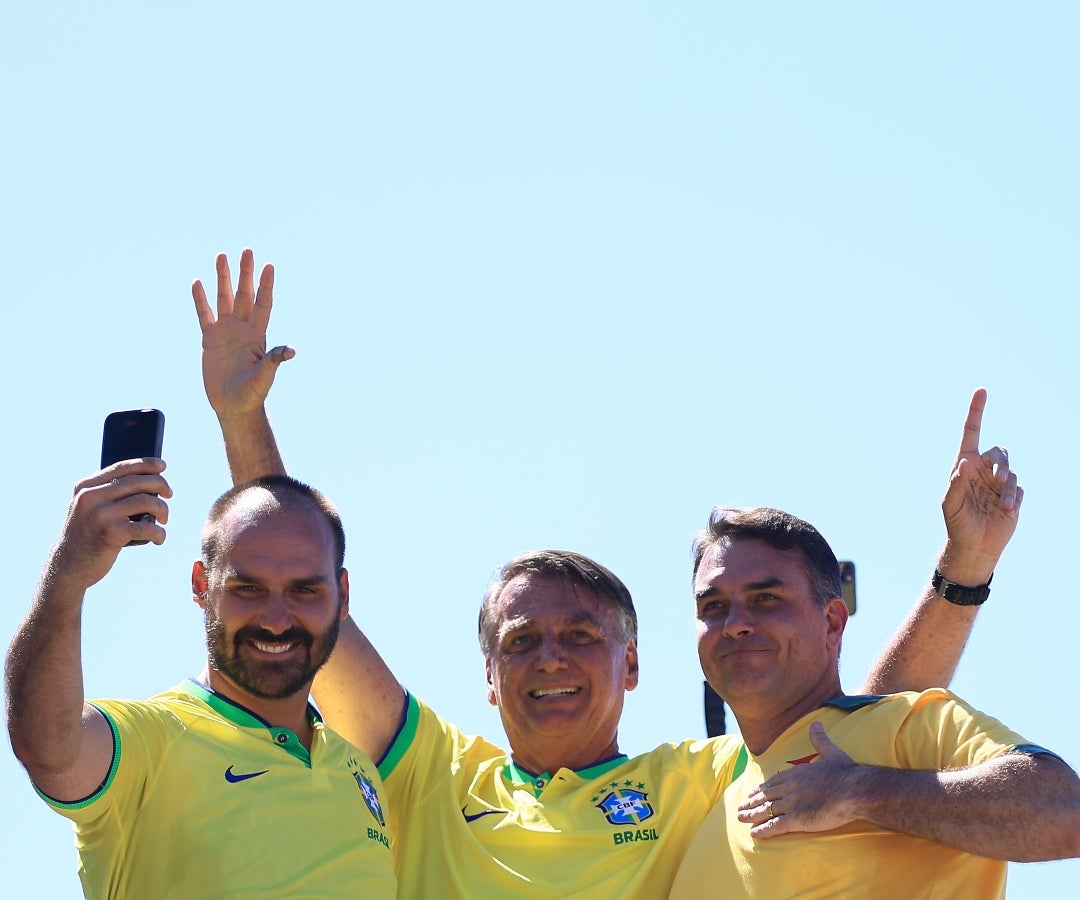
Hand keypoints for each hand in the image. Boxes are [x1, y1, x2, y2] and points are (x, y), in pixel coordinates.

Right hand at [50, 460, 172, 591]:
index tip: (162, 466)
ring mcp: (101, 514)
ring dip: (163, 509)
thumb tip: (149, 479)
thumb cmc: (87, 535)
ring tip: (164, 519)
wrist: (68, 566)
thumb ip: (108, 492)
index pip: (122, 467)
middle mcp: (91, 497)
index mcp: (85, 487)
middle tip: (169, 495)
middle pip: (138, 481)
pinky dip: (159, 533)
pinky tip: (159, 538)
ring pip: (147, 501)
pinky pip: (147, 528)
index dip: (146, 464)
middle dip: (161, 485)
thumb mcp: (88, 508)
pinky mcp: (111, 534)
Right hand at [192, 249, 294, 417]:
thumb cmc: (252, 393)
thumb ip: (274, 360)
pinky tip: (198, 282)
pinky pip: (204, 315)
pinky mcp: (209, 339)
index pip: (263, 304)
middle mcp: (243, 328)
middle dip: (245, 273)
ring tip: (222, 256)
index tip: (269, 266)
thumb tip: (291, 351)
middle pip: (244, 294)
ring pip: (223, 299)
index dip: (266, 285)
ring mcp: (226, 332)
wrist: (233, 406)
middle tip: (247, 250)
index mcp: (258, 335)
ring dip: (223, 278)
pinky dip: (200, 299)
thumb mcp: (264, 376)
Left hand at [737, 722, 863, 837]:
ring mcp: (791, 804)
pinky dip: (763, 830)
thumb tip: (816, 723)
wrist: (854, 791)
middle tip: (740, 806)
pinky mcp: (797, 819)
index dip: (761, 788)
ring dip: (751, 815)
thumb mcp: (832, 752)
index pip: (773, 782)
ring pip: (766, 810)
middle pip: (765, 796)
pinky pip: (775, 825)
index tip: (752, 792)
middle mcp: (790, 788)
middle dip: (752, 801)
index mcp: (796, 773)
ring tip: (740, 818)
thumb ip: (820, 740)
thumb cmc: (846, 773)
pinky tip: (754, 833)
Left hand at [939, 388, 1022, 582]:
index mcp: (964, 467)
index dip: (976, 412)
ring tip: (1003, 504)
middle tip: (998, 479)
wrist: (974, 546)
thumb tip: (965, 462)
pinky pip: (1019, 488)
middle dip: (1001, 463)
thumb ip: (956, 483)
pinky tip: (1006, 511)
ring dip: (1008, 486)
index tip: (981, 390)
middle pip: (999, 452)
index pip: (971, 433)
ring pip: (1011, 471)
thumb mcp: (951, 504)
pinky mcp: (1012, 496)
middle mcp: (982, 471)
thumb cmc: (957, 524)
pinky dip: (1013, 498)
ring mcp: (998, 483)